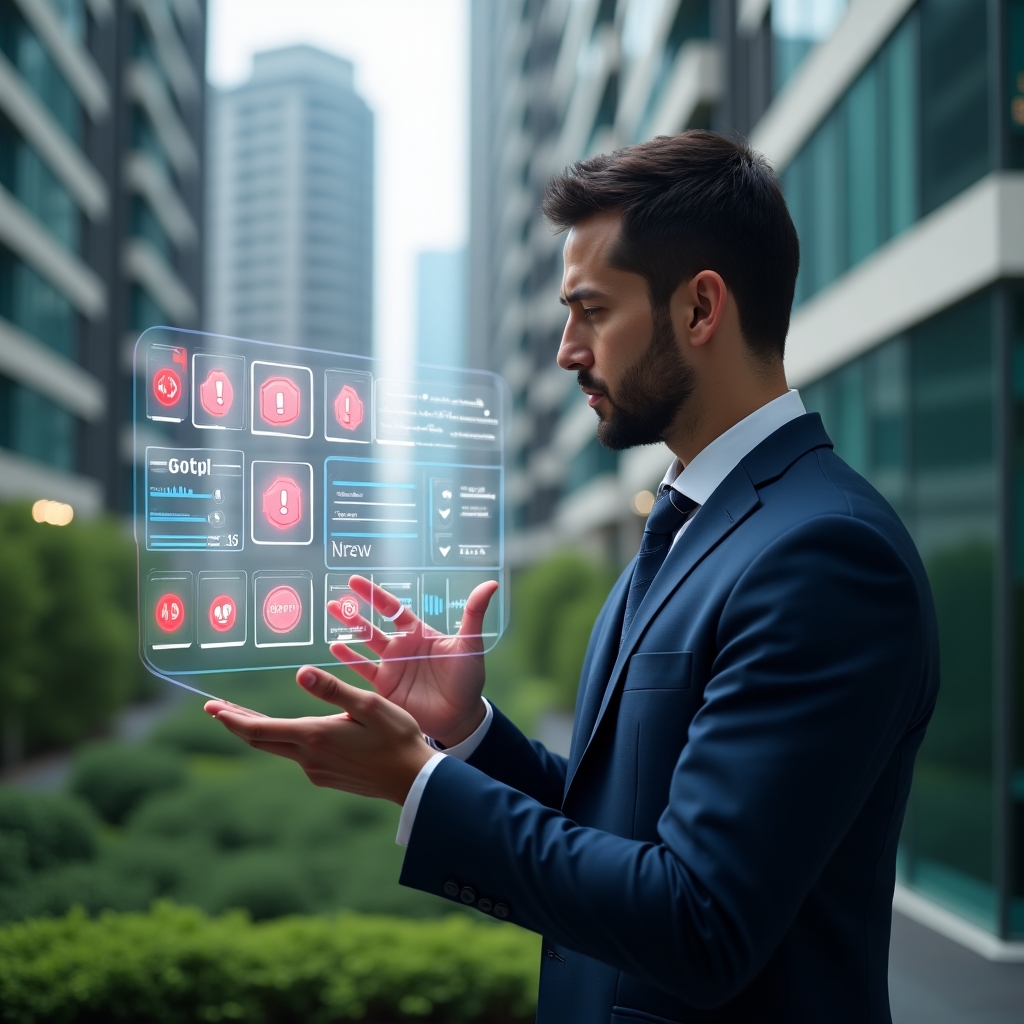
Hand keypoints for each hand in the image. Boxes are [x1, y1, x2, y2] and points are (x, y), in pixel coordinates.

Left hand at [203, 668, 433, 803]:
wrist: (413, 780)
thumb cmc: (396, 737)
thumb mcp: (368, 705)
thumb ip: (332, 690)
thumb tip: (300, 673)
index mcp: (314, 737)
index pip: (260, 729)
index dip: (232, 718)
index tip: (211, 708)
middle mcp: (308, 758)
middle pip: (261, 741)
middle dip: (236, 723)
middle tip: (215, 708)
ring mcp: (316, 771)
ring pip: (278, 749)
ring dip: (259, 731)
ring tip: (245, 716)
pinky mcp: (326, 777)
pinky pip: (298, 756)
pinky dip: (284, 740)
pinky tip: (291, 732)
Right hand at [327, 575, 497, 746]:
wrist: (461, 716)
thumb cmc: (468, 678)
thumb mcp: (470, 644)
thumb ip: (474, 613)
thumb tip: (491, 584)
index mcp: (418, 633)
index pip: (393, 608)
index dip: (374, 595)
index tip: (356, 581)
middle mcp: (401, 647)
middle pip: (373, 625)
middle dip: (354, 612)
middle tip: (335, 600)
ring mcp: (391, 667)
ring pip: (364, 644)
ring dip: (347, 631)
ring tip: (331, 615)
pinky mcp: (385, 687)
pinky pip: (363, 670)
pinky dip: (349, 659)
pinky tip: (334, 648)